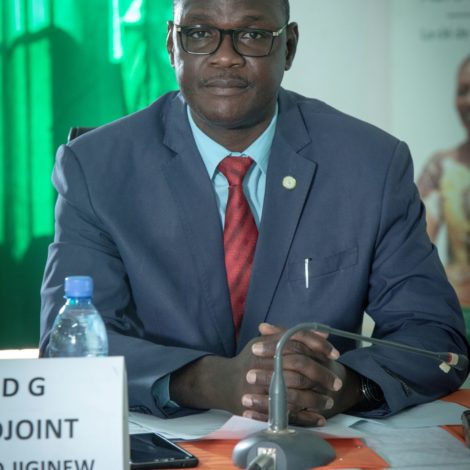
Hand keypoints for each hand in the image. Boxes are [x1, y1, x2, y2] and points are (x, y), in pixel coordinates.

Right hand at [169, 322, 361, 425]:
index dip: (318, 346)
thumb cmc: (251, 359)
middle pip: (299, 367)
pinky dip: (305, 419)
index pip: (297, 341)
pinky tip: (319, 419)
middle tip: (337, 383)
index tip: (335, 354)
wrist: (225, 382)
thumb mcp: (269, 342)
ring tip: (328, 402)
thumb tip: (324, 333)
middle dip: (322, 375)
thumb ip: (295, 336)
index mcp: (268, 345)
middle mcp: (264, 364)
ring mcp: (261, 387)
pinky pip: (287, 414)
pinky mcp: (260, 408)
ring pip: (294, 393)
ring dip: (315, 400)